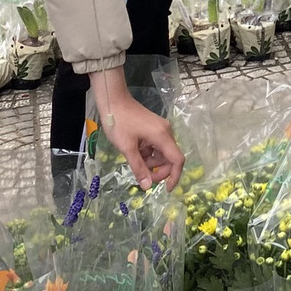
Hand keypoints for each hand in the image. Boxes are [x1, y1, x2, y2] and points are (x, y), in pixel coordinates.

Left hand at [92, 68, 183, 189]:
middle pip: (170, 158)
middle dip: (160, 171)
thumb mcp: (127, 148)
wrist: (113, 101)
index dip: (174, 176)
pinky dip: (149, 154)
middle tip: (144, 177)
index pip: (177, 160)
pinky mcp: (154, 128)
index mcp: (162, 136)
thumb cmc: (119, 123)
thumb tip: (148, 187)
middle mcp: (166, 132)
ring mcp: (160, 129)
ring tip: (136, 161)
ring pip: (162, 153)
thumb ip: (139, 168)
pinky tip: (136, 153)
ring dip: (152, 162)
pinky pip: (156, 146)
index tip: (165, 190)